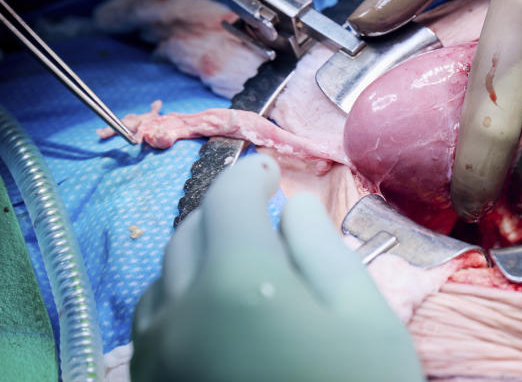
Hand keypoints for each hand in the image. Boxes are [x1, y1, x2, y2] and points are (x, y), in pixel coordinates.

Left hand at [131, 155, 422, 381]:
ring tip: (240, 261)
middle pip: (190, 233)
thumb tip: (288, 206)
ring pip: (163, 278)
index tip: (273, 172)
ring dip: (198, 253)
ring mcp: (157, 358)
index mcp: (239, 281)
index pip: (229, 199)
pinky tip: (214, 311)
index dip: (252, 174)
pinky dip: (179, 298)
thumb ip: (320, 245)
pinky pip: (152, 325)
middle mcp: (180, 312)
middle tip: (263, 214)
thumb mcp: (362, 312)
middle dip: (224, 212)